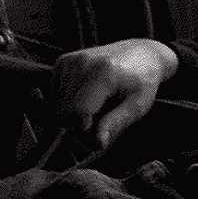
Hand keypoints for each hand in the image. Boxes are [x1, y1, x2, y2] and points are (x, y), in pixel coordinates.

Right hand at [54, 38, 178, 150]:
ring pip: (57, 106)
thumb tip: (97, 145)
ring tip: (96, 105)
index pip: (77, 112)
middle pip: (64, 112)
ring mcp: (70, 60)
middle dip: (78, 125)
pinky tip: (86, 95)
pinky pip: (55, 95)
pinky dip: (67, 101)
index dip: (84, 129)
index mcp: (103, 73)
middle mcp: (82, 63)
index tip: (99, 133)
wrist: (141, 53)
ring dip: (72, 114)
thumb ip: (115, 124)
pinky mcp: (63, 61)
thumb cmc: (142, 82)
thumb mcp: (137, 106)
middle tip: (99, 121)